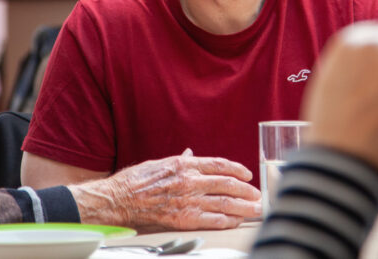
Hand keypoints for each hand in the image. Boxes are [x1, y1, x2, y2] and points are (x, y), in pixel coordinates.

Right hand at [69, 149, 261, 231]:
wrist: (119, 199)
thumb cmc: (136, 181)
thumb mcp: (160, 163)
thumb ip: (180, 161)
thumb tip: (191, 155)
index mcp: (185, 165)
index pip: (219, 164)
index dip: (237, 169)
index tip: (247, 174)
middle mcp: (190, 181)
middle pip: (227, 184)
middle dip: (246, 190)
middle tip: (257, 195)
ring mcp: (188, 201)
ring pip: (224, 203)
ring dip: (243, 207)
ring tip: (255, 210)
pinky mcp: (183, 218)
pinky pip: (212, 220)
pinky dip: (227, 221)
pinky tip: (235, 221)